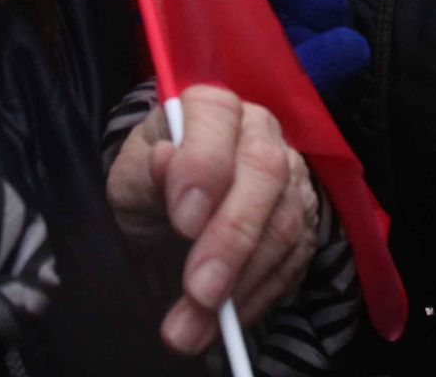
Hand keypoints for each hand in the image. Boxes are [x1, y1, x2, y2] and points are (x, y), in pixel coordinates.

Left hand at [107, 85, 318, 352]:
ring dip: (241, 284)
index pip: (217, 117)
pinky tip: (226, 319)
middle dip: (231, 239)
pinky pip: (294, 261)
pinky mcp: (304, 221)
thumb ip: (147, 171)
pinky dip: (259, 297)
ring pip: (283, 224)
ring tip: (195, 326)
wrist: (171, 211)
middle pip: (264, 173)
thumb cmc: (150, 186)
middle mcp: (260, 131)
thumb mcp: (131, 178)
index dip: (203, 168)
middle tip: (199, 293)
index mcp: (211, 107)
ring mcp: (291, 176)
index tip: (183, 222)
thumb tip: (167, 159)